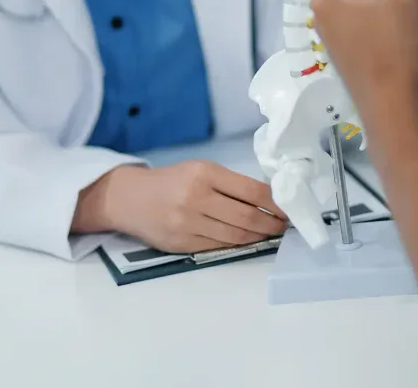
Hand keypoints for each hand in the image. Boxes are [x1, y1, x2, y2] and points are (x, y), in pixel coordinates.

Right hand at [103, 162, 287, 253]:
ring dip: (258, 237)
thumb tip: (268, 200)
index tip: (288, 209)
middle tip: (284, 226)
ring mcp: (188, 224)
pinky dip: (238, 245)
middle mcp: (196, 198)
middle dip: (271, 224)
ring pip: (235, 236)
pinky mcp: (182, 244)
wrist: (130, 199)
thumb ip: (230, 183)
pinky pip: (219, 247)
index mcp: (204, 174)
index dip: (275, 203)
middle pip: (246, 217)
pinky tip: (248, 241)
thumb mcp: (199, 170)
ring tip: (270, 234)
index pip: (251, 190)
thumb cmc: (171, 181)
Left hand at [311, 0, 417, 119]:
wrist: (395, 111)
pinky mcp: (357, 50)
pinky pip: (381, 21)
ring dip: (401, 6)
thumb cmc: (394, 53)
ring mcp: (342, 33)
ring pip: (379, 0)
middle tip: (413, 6)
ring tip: (412, 32)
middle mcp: (329, 12)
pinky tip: (409, 43)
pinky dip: (399, 24)